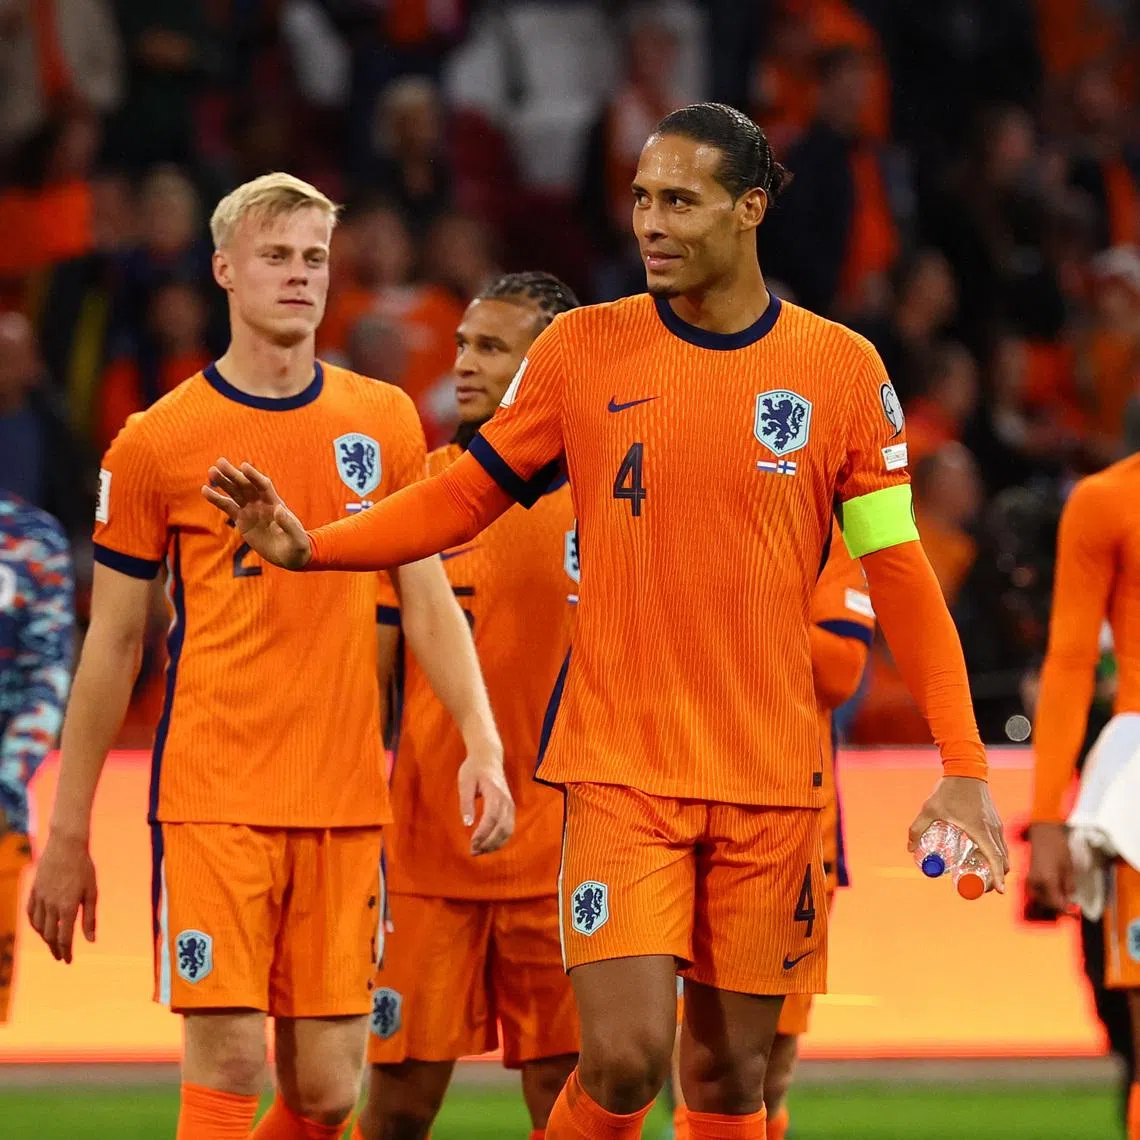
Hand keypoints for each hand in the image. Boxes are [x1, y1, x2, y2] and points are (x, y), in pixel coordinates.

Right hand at [27, 831, 97, 962]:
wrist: (66, 845)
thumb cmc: (84, 868)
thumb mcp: (91, 892)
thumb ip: (89, 918)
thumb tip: (91, 941)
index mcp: (67, 908)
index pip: (64, 938)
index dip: (66, 952)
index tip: (68, 961)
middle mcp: (51, 906)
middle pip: (49, 935)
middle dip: (55, 948)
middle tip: (60, 957)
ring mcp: (40, 898)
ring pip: (38, 927)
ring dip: (45, 938)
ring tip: (53, 944)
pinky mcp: (34, 891)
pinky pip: (30, 914)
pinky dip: (35, 924)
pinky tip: (40, 928)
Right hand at [202, 459, 310, 569]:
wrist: (289, 556)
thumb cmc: (297, 546)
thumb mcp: (297, 538)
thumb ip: (289, 524)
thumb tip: (279, 509)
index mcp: (275, 503)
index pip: (263, 486)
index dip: (254, 476)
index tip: (243, 467)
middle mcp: (262, 503)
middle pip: (246, 485)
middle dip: (234, 474)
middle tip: (219, 462)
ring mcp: (251, 510)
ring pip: (235, 492)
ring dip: (223, 482)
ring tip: (211, 471)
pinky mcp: (242, 520)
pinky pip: (227, 507)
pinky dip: (217, 499)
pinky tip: (205, 490)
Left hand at [457, 740, 514, 855]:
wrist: (488, 758)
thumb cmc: (474, 769)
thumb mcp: (465, 782)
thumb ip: (466, 803)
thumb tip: (467, 824)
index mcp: (494, 792)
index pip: (491, 818)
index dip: (483, 834)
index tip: (471, 844)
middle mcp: (506, 800)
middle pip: (502, 827)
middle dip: (488, 843)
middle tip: (473, 851)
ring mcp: (510, 804)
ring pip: (507, 830)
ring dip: (494, 844)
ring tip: (479, 851)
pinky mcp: (510, 808)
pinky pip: (509, 828)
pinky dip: (500, 840)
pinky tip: (488, 845)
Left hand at [908, 776, 1008, 893]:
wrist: (966, 770)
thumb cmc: (949, 790)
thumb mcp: (929, 809)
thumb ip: (917, 828)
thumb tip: (909, 847)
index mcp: (980, 830)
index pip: (995, 859)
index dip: (997, 877)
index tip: (999, 892)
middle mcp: (993, 830)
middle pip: (1002, 861)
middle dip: (994, 877)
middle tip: (977, 887)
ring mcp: (996, 826)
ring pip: (1002, 853)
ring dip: (995, 867)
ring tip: (976, 875)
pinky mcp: (995, 821)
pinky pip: (999, 844)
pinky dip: (994, 855)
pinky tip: (978, 856)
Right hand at [1026, 822, 1074, 912]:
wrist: (1043, 834)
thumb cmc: (1058, 848)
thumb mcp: (1068, 867)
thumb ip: (1069, 886)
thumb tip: (1070, 900)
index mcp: (1047, 880)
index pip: (1055, 903)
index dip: (1066, 911)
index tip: (1075, 913)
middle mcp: (1035, 882)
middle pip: (1046, 903)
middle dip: (1058, 908)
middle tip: (1071, 909)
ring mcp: (1030, 879)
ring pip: (1039, 899)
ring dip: (1050, 904)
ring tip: (1063, 902)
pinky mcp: (1029, 877)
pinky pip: (1036, 892)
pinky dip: (1044, 897)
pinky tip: (1054, 895)